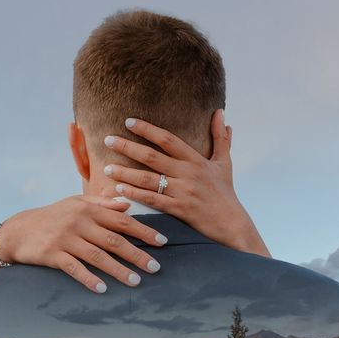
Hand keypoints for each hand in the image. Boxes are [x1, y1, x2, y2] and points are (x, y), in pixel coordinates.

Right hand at [0, 195, 168, 292]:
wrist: (18, 231)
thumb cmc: (52, 217)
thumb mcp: (76, 204)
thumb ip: (102, 203)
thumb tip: (128, 204)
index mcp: (89, 209)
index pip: (123, 220)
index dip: (144, 231)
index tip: (162, 242)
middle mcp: (80, 222)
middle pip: (114, 239)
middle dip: (137, 254)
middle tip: (155, 267)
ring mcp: (66, 239)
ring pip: (98, 256)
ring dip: (118, 270)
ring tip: (136, 281)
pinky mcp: (52, 254)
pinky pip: (74, 268)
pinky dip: (89, 279)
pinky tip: (102, 289)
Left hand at [102, 111, 270, 257]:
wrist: (232, 223)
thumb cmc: (226, 193)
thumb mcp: (224, 163)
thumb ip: (221, 138)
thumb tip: (220, 113)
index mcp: (195, 159)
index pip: (167, 139)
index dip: (147, 129)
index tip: (128, 122)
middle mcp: (187, 173)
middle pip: (152, 156)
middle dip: (127, 147)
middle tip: (107, 140)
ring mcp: (183, 191)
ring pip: (148, 179)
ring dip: (125, 173)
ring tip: (106, 168)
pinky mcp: (179, 209)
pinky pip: (152, 200)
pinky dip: (134, 195)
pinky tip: (119, 190)